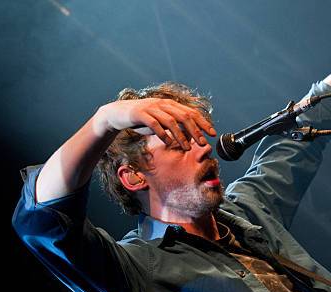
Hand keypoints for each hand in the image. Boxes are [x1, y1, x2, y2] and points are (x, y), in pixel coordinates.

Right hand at [94, 98, 215, 148]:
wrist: (118, 113)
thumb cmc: (143, 119)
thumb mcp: (162, 122)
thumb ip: (176, 127)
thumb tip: (193, 137)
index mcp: (170, 104)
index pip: (191, 112)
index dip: (203, 123)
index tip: (213, 134)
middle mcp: (163, 104)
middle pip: (184, 116)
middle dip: (196, 130)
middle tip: (203, 143)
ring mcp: (151, 108)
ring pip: (171, 121)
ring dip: (181, 135)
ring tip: (187, 147)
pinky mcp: (140, 114)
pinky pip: (154, 124)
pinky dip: (163, 134)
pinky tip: (169, 143)